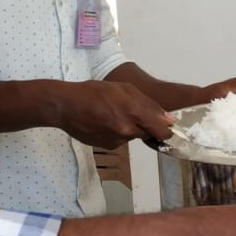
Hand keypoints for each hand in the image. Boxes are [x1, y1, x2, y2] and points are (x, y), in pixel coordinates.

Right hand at [50, 79, 175, 147]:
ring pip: (133, 136)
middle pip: (148, 133)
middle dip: (145, 125)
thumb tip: (169, 120)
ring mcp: (117, 141)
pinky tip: (104, 122)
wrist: (66, 106)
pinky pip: (120, 140)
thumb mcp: (124, 89)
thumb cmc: (95, 92)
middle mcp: (127, 130)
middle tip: (131, 113)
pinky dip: (117, 133)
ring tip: (112, 114)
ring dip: (130, 128)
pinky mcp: (108, 146)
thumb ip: (149, 105)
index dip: (166, 129)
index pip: (162, 131)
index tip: (166, 125)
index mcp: (134, 112)